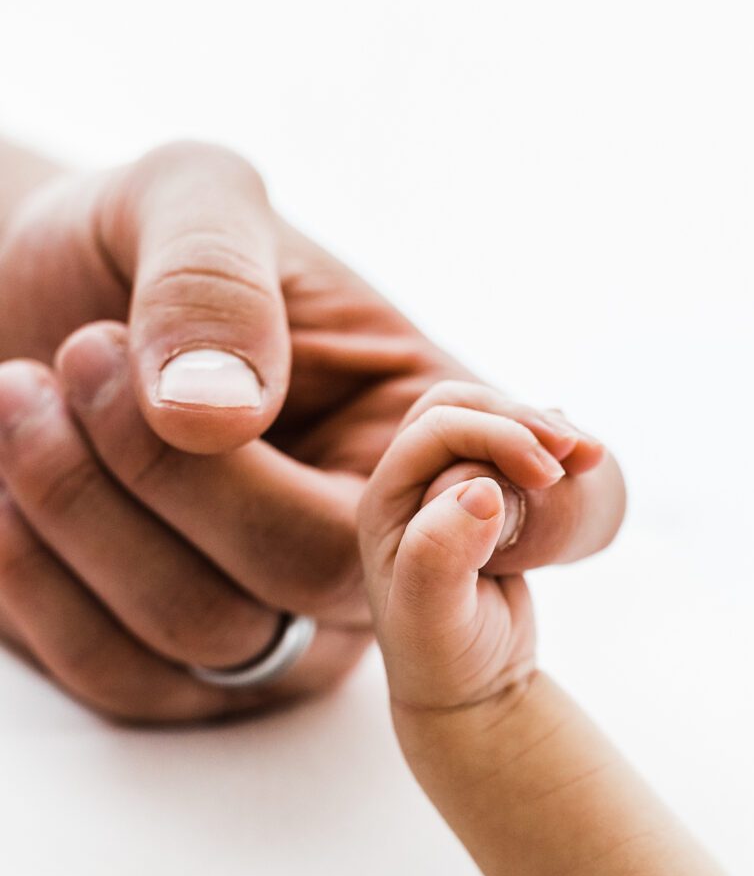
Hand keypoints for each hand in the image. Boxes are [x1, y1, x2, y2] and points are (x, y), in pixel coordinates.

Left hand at [0, 142, 623, 722]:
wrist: (29, 300)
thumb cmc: (141, 245)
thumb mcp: (189, 196)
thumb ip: (219, 279)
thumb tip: (221, 411)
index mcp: (423, 426)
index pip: (575, 512)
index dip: (565, 514)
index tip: (466, 469)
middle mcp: (375, 539)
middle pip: (333, 574)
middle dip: (187, 473)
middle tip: (87, 351)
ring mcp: (282, 615)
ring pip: (215, 631)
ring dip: (88, 504)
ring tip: (26, 386)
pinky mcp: (178, 669)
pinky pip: (124, 679)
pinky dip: (36, 575)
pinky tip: (8, 480)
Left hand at [357, 384, 613, 709]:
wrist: (472, 688)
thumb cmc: (443, 658)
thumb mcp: (433, 618)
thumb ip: (441, 554)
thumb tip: (481, 489)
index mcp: (386, 500)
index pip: (437, 429)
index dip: (496, 436)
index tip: (548, 475)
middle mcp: (412, 486)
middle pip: (461, 408)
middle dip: (519, 418)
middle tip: (575, 450)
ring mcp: (449, 489)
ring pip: (493, 421)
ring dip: (542, 427)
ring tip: (590, 454)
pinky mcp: (487, 500)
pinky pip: (518, 451)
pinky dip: (553, 447)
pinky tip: (585, 460)